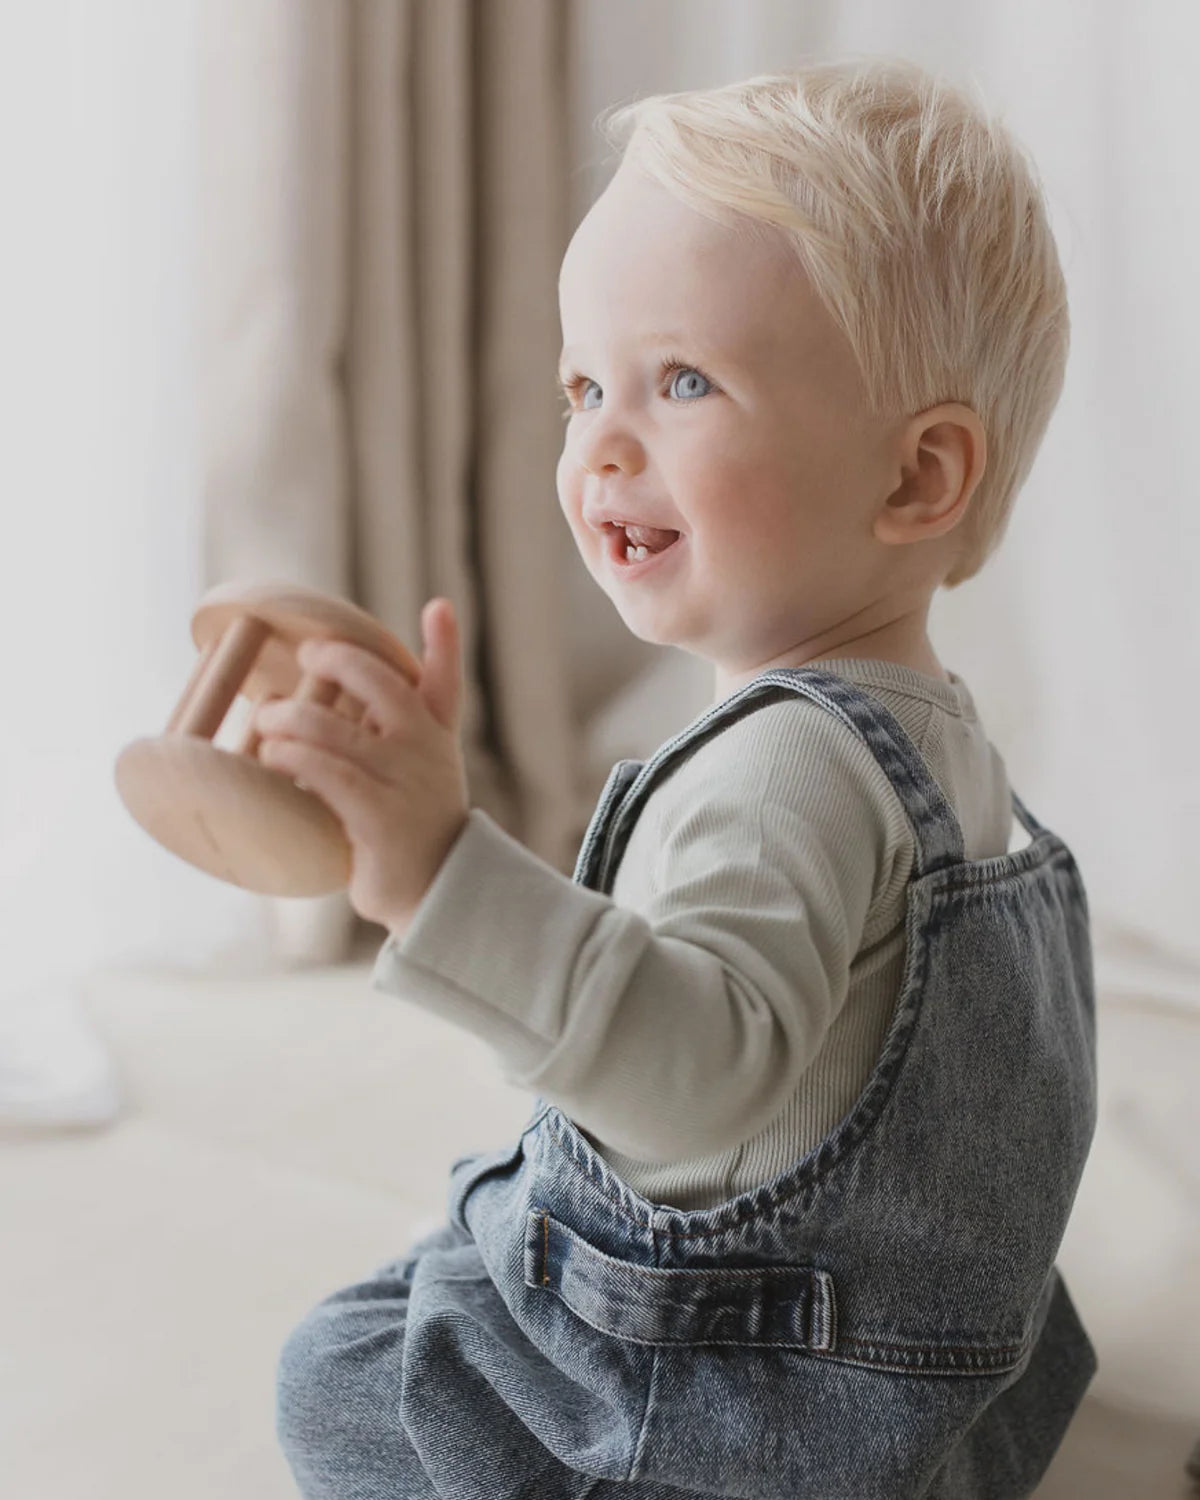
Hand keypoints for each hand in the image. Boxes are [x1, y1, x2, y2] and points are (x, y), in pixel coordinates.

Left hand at [254, 597, 470, 933]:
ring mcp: (406, 786)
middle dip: (342, 660)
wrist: (430, 896)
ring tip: (266, 718)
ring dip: (292, 717)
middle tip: (307, 653)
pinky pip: (329, 774)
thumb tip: (329, 703)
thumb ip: (385, 737)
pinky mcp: (379, 820)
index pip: (446, 684)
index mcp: (435, 740)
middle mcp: (426, 755)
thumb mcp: (409, 777)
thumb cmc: (405, 830)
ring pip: (339, 731)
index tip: (438, 607)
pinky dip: (294, 756)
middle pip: (386, 688)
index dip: (444, 644)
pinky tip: (274, 754)